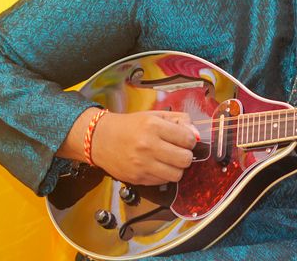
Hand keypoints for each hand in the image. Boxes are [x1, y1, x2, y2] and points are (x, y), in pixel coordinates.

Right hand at [63, 109, 198, 185]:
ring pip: (177, 174)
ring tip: (169, 160)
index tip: (184, 139)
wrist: (101, 139)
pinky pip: (163, 182)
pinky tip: (157, 166)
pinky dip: (164, 175)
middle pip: (185, 159)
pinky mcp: (138, 178)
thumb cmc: (129, 126)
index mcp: (153, 126)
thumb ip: (179, 121)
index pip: (187, 139)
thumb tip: (196, 134)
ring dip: (177, 168)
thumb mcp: (154, 115)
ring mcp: (142, 164)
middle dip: (186, 155)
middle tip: (178, 151)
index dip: (189, 140)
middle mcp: (148, 146)